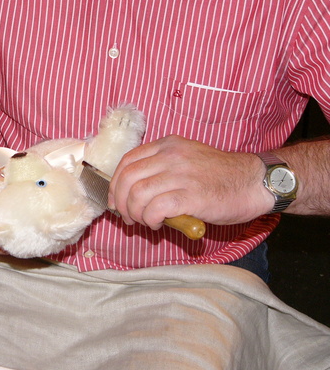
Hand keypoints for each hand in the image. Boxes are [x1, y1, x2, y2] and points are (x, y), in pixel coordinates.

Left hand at [108, 135, 273, 229]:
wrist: (254, 182)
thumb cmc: (220, 176)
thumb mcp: (187, 159)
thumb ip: (160, 168)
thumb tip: (132, 192)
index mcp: (167, 145)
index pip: (126, 161)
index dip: (115, 184)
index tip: (116, 200)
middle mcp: (171, 156)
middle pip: (127, 179)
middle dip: (121, 202)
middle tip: (128, 217)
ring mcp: (181, 174)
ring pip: (137, 195)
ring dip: (135, 214)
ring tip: (145, 222)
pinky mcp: (191, 196)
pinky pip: (155, 209)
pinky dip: (150, 220)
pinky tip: (158, 224)